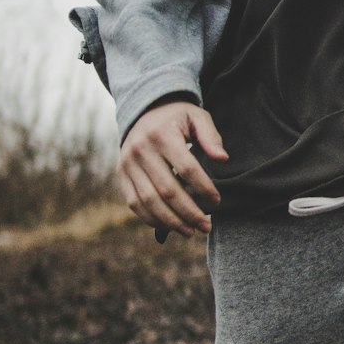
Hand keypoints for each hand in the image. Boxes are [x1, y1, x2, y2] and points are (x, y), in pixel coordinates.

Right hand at [118, 101, 226, 237]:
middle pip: (167, 190)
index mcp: (162, 134)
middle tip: (207, 226)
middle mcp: (141, 150)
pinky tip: (170, 226)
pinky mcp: (121, 175)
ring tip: (191, 232)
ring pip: (149, 201)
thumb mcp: (197, 117)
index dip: (204, 188)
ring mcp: (128, 164)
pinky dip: (151, 219)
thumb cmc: (177, 117)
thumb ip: (211, 136)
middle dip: (189, 212)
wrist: (144, 112)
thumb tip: (222, 158)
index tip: (217, 201)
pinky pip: (134, 203)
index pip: (186, 168)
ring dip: (171, 221)